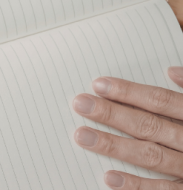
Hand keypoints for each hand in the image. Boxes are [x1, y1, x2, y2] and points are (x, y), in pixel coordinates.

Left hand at [73, 67, 182, 188]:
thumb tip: (171, 72)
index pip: (162, 102)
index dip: (131, 92)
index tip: (99, 84)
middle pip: (151, 126)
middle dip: (113, 115)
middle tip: (79, 103)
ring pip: (152, 156)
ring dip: (115, 147)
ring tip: (82, 135)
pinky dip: (137, 187)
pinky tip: (109, 178)